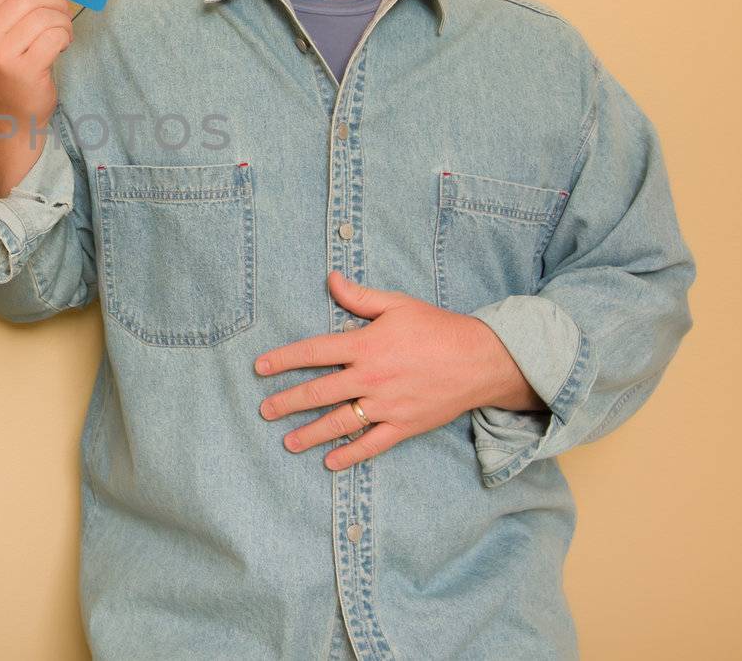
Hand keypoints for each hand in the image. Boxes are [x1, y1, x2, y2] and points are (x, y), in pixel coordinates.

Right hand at [0, 0, 73, 127]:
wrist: (13, 112)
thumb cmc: (15, 65)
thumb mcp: (4, 32)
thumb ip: (19, 4)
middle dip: (58, 2)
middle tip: (63, 16)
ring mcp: (3, 53)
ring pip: (47, 16)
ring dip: (64, 22)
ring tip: (62, 34)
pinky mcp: (24, 70)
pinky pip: (55, 37)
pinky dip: (66, 38)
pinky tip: (61, 47)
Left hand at [255, 271, 541, 470]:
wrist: (482, 360)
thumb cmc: (437, 328)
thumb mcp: (397, 304)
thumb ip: (359, 297)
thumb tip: (330, 279)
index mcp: (365, 345)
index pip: (314, 352)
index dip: (284, 359)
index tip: (260, 368)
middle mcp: (371, 377)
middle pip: (319, 391)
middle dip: (288, 402)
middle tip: (264, 411)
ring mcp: (387, 405)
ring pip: (340, 422)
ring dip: (310, 433)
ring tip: (287, 442)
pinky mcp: (404, 426)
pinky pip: (372, 444)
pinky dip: (350, 454)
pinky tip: (329, 462)